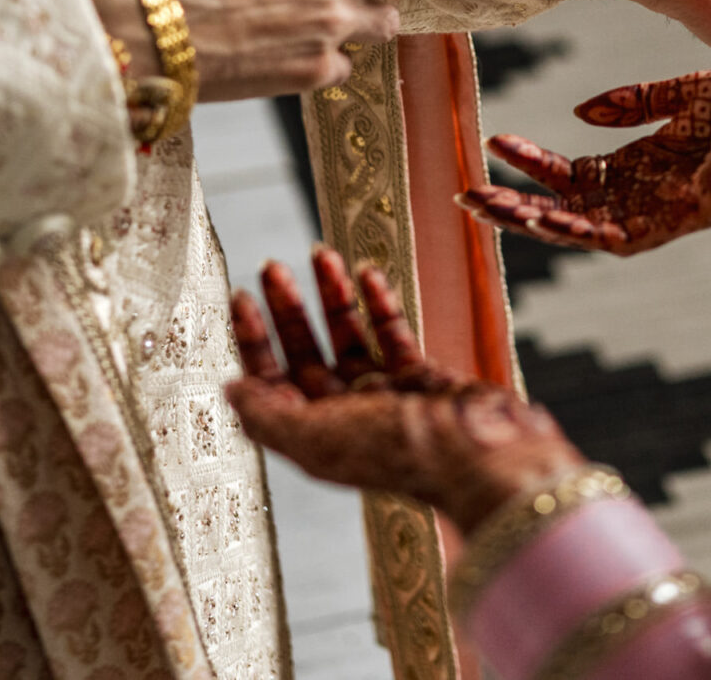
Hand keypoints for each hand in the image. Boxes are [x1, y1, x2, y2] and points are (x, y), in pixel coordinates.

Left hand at [226, 249, 582, 532]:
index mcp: (315, 436)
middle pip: (305, 354)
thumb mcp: (316, 439)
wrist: (481, 454)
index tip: (241, 298)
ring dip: (332, 296)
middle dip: (287, 310)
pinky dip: (378, 303)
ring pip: (349, 337)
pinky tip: (368, 274)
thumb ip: (267, 417)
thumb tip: (229, 390)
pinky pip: (392, 333)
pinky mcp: (422, 377)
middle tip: (273, 268)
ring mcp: (385, 396)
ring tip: (322, 255)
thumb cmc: (399, 453)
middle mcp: (346, 416)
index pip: (270, 383)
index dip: (253, 341)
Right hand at [457, 68, 710, 254]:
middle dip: (515, 207)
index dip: (531, 164)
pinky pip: (624, 234)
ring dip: (536, 222)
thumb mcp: (692, 93)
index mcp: (647, 165)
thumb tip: (581, 114)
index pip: (573, 174)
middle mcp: (650, 196)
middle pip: (566, 210)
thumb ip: (638, 102)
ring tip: (489, 208)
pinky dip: (582, 229)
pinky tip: (548, 218)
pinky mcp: (686, 218)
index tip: (491, 144)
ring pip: (585, 230)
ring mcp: (666, 212)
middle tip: (465, 198)